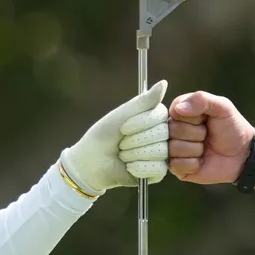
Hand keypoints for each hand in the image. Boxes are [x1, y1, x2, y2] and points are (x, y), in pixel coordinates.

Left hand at [60, 80, 169, 195]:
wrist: (90, 163)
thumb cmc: (103, 136)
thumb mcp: (120, 115)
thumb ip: (143, 101)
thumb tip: (164, 82)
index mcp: (154, 118)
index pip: (160, 114)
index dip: (139, 122)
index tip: (122, 128)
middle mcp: (161, 134)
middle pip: (161, 133)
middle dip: (134, 139)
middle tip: (121, 144)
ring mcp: (161, 153)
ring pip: (159, 151)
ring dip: (133, 154)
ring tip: (123, 154)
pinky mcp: (158, 171)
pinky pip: (158, 168)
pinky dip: (138, 168)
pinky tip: (128, 167)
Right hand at [167, 91, 254, 184]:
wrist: (243, 155)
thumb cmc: (232, 129)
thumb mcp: (223, 107)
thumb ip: (202, 99)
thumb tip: (177, 108)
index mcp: (181, 113)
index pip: (174, 112)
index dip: (192, 118)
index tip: (205, 120)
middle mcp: (173, 131)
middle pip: (172, 131)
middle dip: (196, 134)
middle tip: (207, 135)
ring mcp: (173, 149)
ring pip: (173, 148)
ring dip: (195, 149)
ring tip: (205, 149)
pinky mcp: (176, 167)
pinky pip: (176, 164)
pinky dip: (193, 164)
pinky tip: (201, 161)